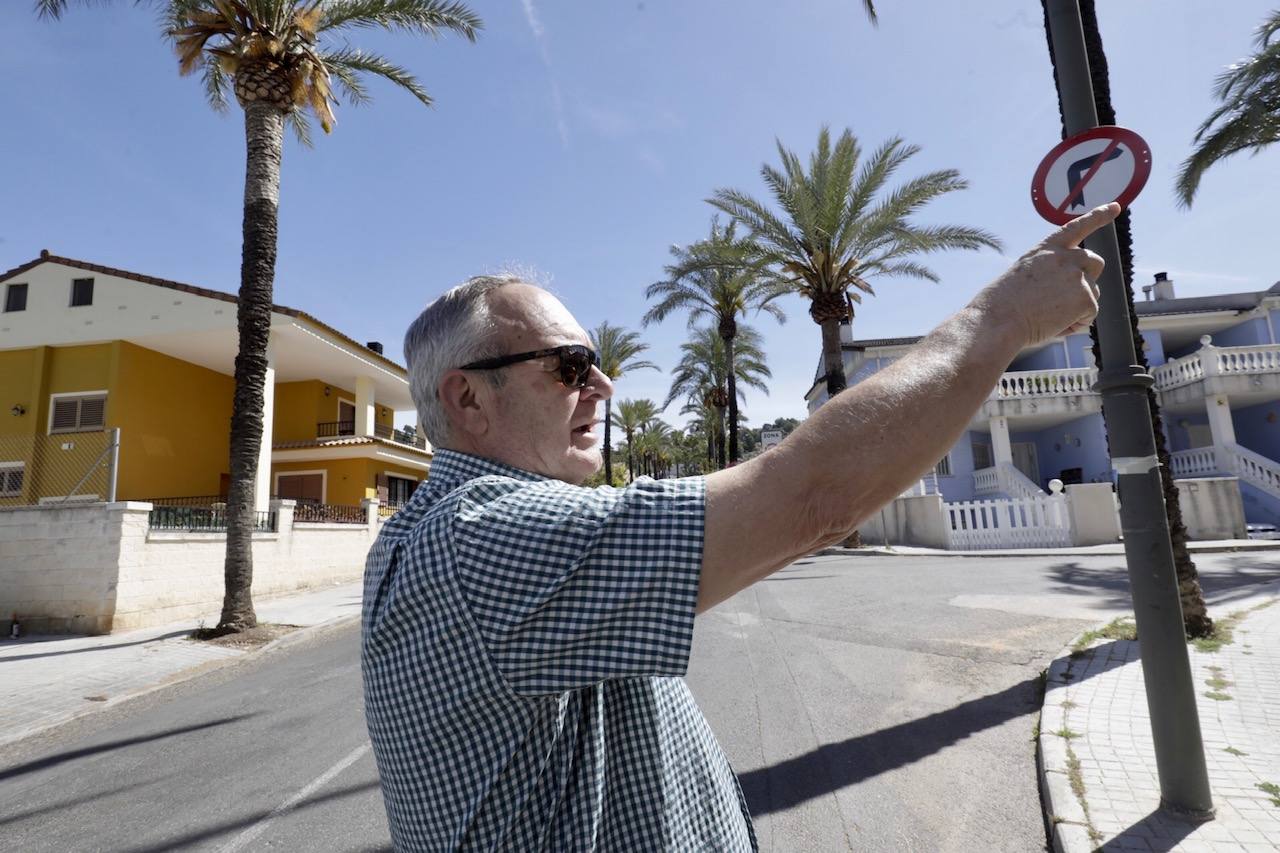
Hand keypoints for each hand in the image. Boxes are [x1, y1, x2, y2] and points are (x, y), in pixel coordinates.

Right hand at [979, 202, 1117, 346]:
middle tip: (1065, 300)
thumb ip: (1051, 274)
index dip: (1098, 216)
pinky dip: (1076, 324)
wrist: (998, 320)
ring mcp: (1077, 275)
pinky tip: (1054, 325)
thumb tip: (1078, 294)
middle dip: (1088, 279)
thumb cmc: (1002, 306)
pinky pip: (1090, 314)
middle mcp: (1065, 257)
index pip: (1077, 227)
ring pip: (1093, 292)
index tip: (1115, 207)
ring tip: (1047, 316)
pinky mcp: (1086, 297)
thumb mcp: (1024, 277)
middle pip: (1094, 262)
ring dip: (1076, 307)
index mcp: (1046, 249)